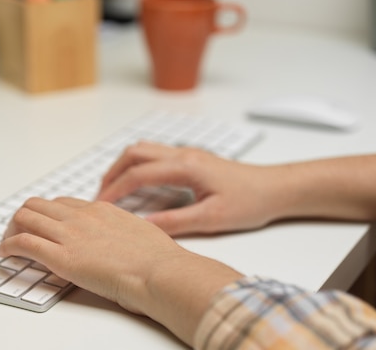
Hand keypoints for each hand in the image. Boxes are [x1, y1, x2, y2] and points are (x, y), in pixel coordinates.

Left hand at [0, 196, 242, 344]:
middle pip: (38, 205)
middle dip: (24, 217)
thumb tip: (121, 241)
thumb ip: (122, 232)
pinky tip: (3, 253)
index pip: (62, 204)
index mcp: (100, 210)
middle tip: (18, 232)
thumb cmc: (157, 259)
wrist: (159, 271)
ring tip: (7, 242)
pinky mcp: (61, 257)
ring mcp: (70, 235)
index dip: (47, 213)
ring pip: (25, 217)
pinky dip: (8, 246)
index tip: (42, 224)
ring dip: (11, 229)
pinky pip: (23, 243)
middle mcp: (81, 217)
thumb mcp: (139, 233)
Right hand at [97, 141, 285, 235]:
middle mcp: (183, 154)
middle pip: (134, 153)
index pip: (138, 174)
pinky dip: (137, 165)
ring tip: (112, 188)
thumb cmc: (250, 202)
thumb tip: (142, 226)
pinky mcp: (191, 158)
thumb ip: (174, 222)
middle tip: (100, 196)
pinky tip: (137, 183)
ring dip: (123, 166)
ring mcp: (186, 153)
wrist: (275, 188)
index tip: (101, 205)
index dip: (115, 190)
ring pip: (143, 149)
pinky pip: (154, 154)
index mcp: (185, 167)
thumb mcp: (211, 219)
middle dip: (112, 173)